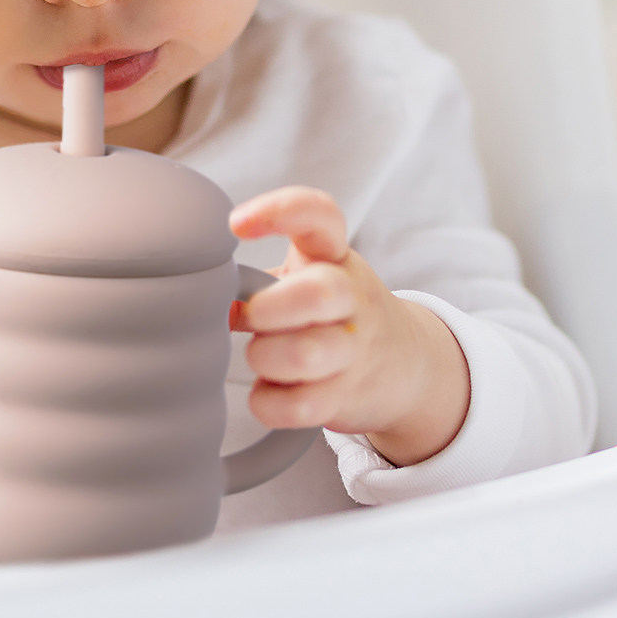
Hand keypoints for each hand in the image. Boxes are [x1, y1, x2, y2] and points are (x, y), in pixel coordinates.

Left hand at [230, 187, 469, 466]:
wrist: (407, 361)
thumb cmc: (333, 309)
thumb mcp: (306, 276)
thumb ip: (258, 280)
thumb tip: (209, 299)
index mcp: (333, 255)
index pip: (320, 215)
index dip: (279, 211)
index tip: (235, 224)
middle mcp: (351, 296)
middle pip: (318, 293)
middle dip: (269, 308)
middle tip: (250, 316)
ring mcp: (354, 348)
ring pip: (307, 354)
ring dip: (266, 357)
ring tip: (260, 356)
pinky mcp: (348, 396)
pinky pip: (300, 406)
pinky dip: (270, 403)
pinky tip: (268, 391)